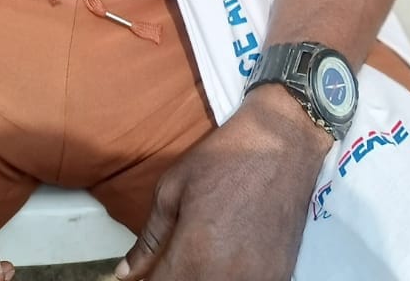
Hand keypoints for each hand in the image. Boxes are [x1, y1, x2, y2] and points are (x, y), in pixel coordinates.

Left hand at [116, 85, 332, 280]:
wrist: (283, 143)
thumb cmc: (227, 157)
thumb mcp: (174, 187)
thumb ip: (150, 238)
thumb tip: (126, 273)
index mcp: (194, 257)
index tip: (149, 272)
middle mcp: (226, 278)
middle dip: (176, 278)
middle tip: (173, 259)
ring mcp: (256, 280)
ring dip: (200, 278)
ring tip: (200, 255)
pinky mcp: (278, 277)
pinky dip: (231, 277)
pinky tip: (227, 257)